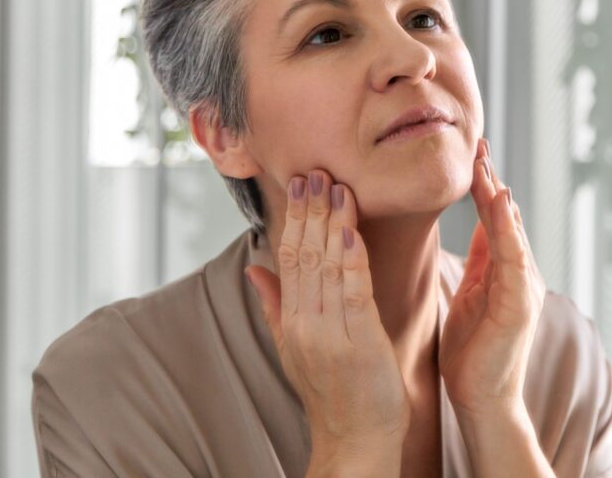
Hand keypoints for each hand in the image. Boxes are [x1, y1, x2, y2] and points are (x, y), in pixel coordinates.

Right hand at [245, 171, 408, 474]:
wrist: (355, 440)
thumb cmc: (334, 391)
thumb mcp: (294, 346)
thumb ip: (275, 304)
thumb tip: (254, 267)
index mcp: (290, 321)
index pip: (288, 258)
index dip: (294, 218)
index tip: (300, 183)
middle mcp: (303, 324)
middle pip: (303, 255)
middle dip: (309, 211)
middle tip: (314, 170)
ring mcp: (329, 333)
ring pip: (325, 266)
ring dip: (331, 223)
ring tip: (335, 186)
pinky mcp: (358, 342)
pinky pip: (352, 291)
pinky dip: (351, 257)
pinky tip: (351, 229)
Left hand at [439, 140, 546, 418]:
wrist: (482, 400)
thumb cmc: (473, 353)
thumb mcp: (471, 295)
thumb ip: (480, 260)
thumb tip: (481, 223)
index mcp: (505, 272)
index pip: (494, 219)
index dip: (483, 186)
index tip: (471, 153)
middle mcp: (520, 274)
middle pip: (505, 218)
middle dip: (491, 181)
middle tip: (478, 144)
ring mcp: (524, 288)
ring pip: (511, 232)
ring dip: (498, 197)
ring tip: (485, 165)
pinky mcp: (521, 304)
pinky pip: (513, 258)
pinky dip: (508, 229)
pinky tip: (500, 204)